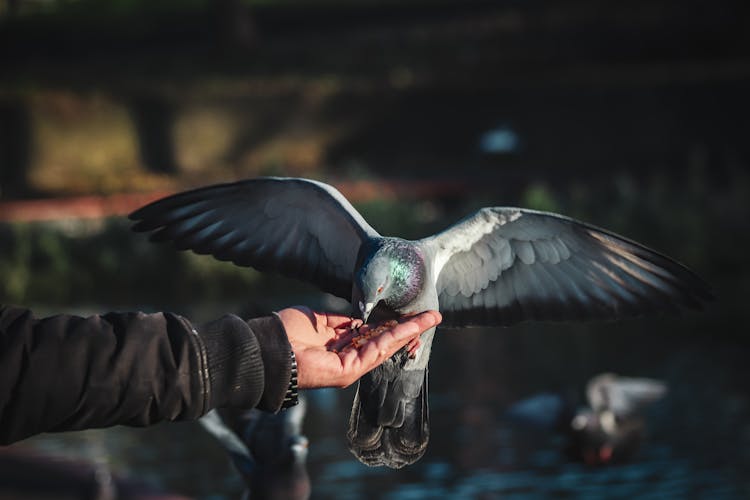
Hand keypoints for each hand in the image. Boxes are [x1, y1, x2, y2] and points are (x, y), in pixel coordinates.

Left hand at [276, 307, 441, 388]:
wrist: (267, 348)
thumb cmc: (284, 334)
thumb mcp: (317, 321)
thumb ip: (339, 322)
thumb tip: (358, 318)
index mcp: (339, 346)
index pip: (373, 335)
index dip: (392, 324)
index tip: (410, 315)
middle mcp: (348, 358)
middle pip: (385, 341)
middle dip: (409, 328)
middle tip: (432, 316)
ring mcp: (350, 366)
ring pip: (387, 346)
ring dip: (410, 331)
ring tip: (430, 318)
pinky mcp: (349, 370)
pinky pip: (377, 350)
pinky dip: (396, 337)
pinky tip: (411, 327)